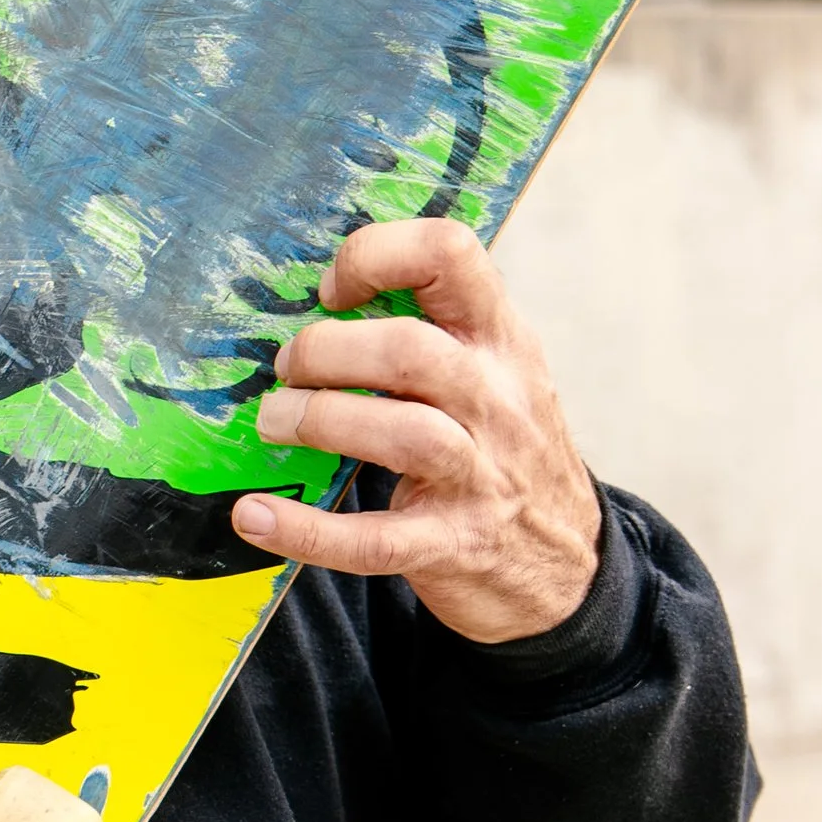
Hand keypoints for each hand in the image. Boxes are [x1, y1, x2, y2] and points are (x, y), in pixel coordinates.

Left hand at [233, 217, 599, 643]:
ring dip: (318, 421)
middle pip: (409, 350)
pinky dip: (305, 529)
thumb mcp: (497, 374)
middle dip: (326, 351)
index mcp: (502, 341)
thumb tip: (319, 303)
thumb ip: (433, 332)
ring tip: (274, 424)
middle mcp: (498, 400)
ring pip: (402, 434)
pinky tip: (255, 515)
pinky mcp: (453, 545)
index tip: (334, 294)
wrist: (566, 567)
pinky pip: (373, 540)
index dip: (375, 258)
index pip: (450, 254)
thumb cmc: (504, 451)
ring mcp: (481, 476)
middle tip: (288, 370)